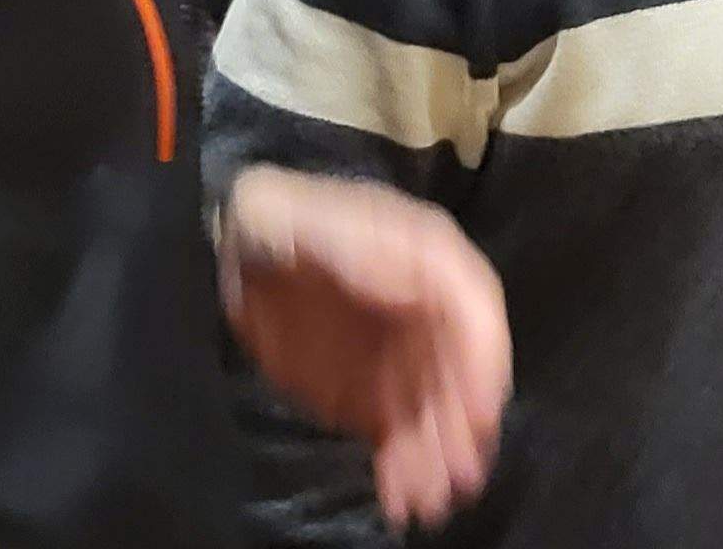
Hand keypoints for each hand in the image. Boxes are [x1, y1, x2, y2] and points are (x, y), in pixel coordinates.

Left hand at [219, 165, 514, 529]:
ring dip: (437, 457)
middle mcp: (430, 312)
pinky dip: (404, 467)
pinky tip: (401, 498)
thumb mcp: (304, 221)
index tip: (481, 410)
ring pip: (434, 412)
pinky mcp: (375, 392)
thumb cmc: (279, 222)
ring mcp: (406, 356)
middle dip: (463, 427)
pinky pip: (399, 432)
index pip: (475, 311)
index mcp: (428, 259)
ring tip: (430, 501)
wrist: (241, 252)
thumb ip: (357, 248)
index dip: (482, 361)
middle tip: (460, 476)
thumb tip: (413, 287)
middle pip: (462, 373)